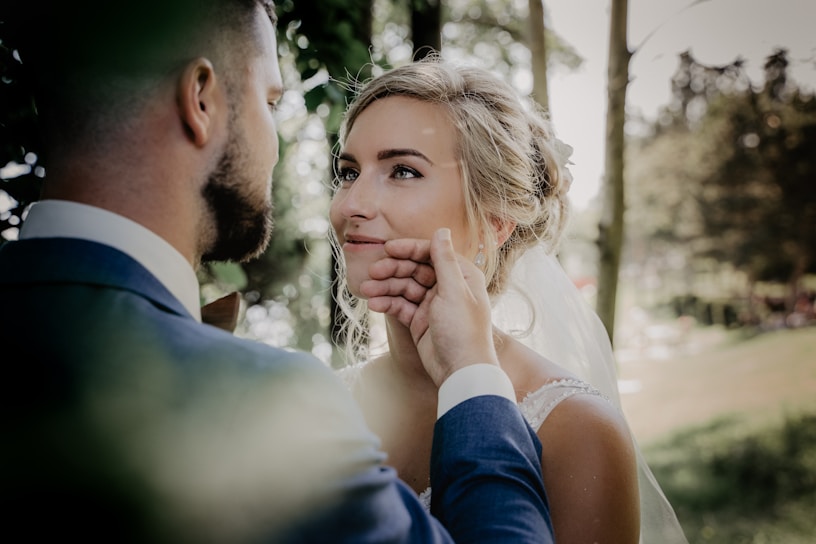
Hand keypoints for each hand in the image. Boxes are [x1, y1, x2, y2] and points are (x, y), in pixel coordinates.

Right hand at [361, 228, 498, 385]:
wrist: (461, 372)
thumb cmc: (464, 331)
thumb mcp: (454, 291)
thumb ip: (445, 260)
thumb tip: (442, 230)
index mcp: (461, 276)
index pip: (431, 253)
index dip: (409, 249)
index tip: (388, 249)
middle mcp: (447, 287)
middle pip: (414, 270)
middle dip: (393, 270)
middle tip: (372, 273)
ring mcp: (432, 305)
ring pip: (404, 288)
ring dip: (385, 287)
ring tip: (367, 291)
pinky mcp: (420, 321)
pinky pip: (400, 306)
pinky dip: (387, 304)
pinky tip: (373, 304)